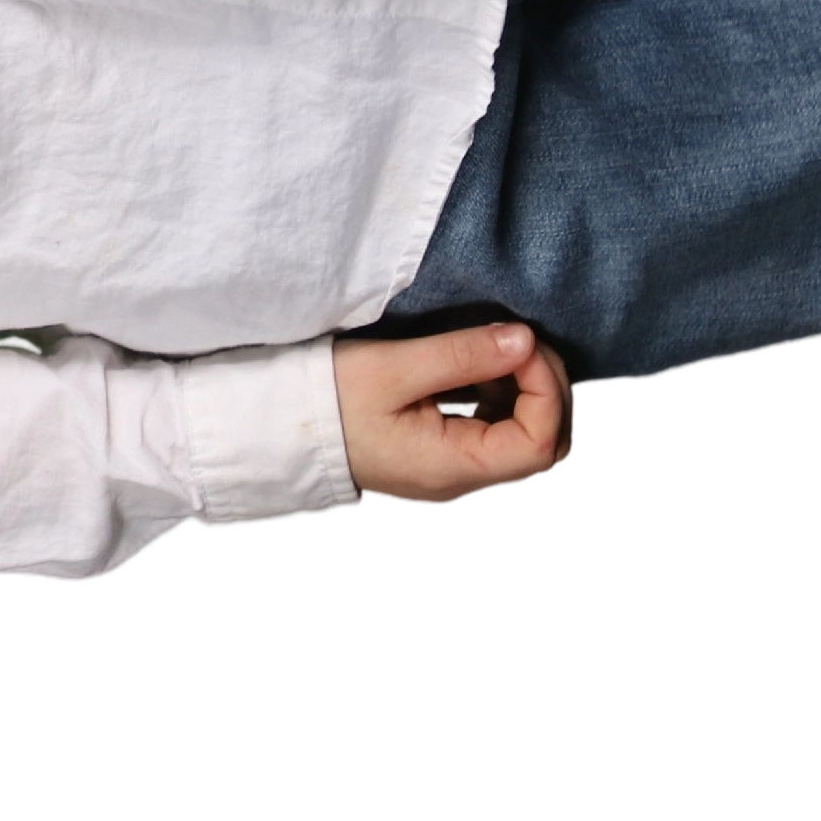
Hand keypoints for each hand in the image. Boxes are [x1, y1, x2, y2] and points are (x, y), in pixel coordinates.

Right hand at [335, 320, 573, 506]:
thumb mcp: (391, 368)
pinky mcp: (439, 458)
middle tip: (519, 342)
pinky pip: (493, 436)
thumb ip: (461, 355)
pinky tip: (477, 371)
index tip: (522, 345)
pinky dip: (501, 400)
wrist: (275, 431)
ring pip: (521, 440)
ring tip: (499, 352)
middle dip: (544, 388)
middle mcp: (458, 480)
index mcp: (452, 467)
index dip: (546, 389)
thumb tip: (524, 340)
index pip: (539, 442)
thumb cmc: (325, 402)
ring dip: (524, 393)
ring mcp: (450, 473)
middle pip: (540, 445)